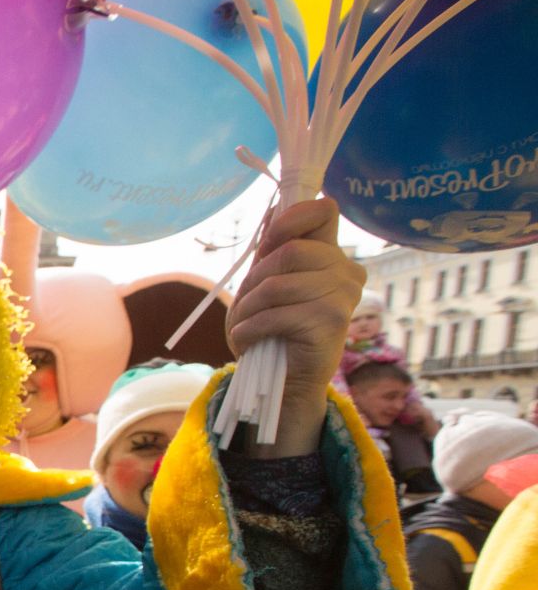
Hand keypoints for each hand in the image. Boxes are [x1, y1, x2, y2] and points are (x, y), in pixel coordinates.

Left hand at [226, 199, 366, 455]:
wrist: (287, 379)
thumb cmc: (274, 327)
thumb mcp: (270, 283)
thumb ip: (275, 250)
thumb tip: (274, 210)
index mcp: (333, 254)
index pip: (324, 210)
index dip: (289, 220)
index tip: (266, 247)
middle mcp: (347, 270)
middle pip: (288, 252)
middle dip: (253, 280)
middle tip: (244, 304)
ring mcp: (344, 295)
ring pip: (276, 285)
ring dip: (246, 309)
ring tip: (243, 325)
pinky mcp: (332, 320)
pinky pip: (276, 314)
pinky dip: (248, 328)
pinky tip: (246, 339)